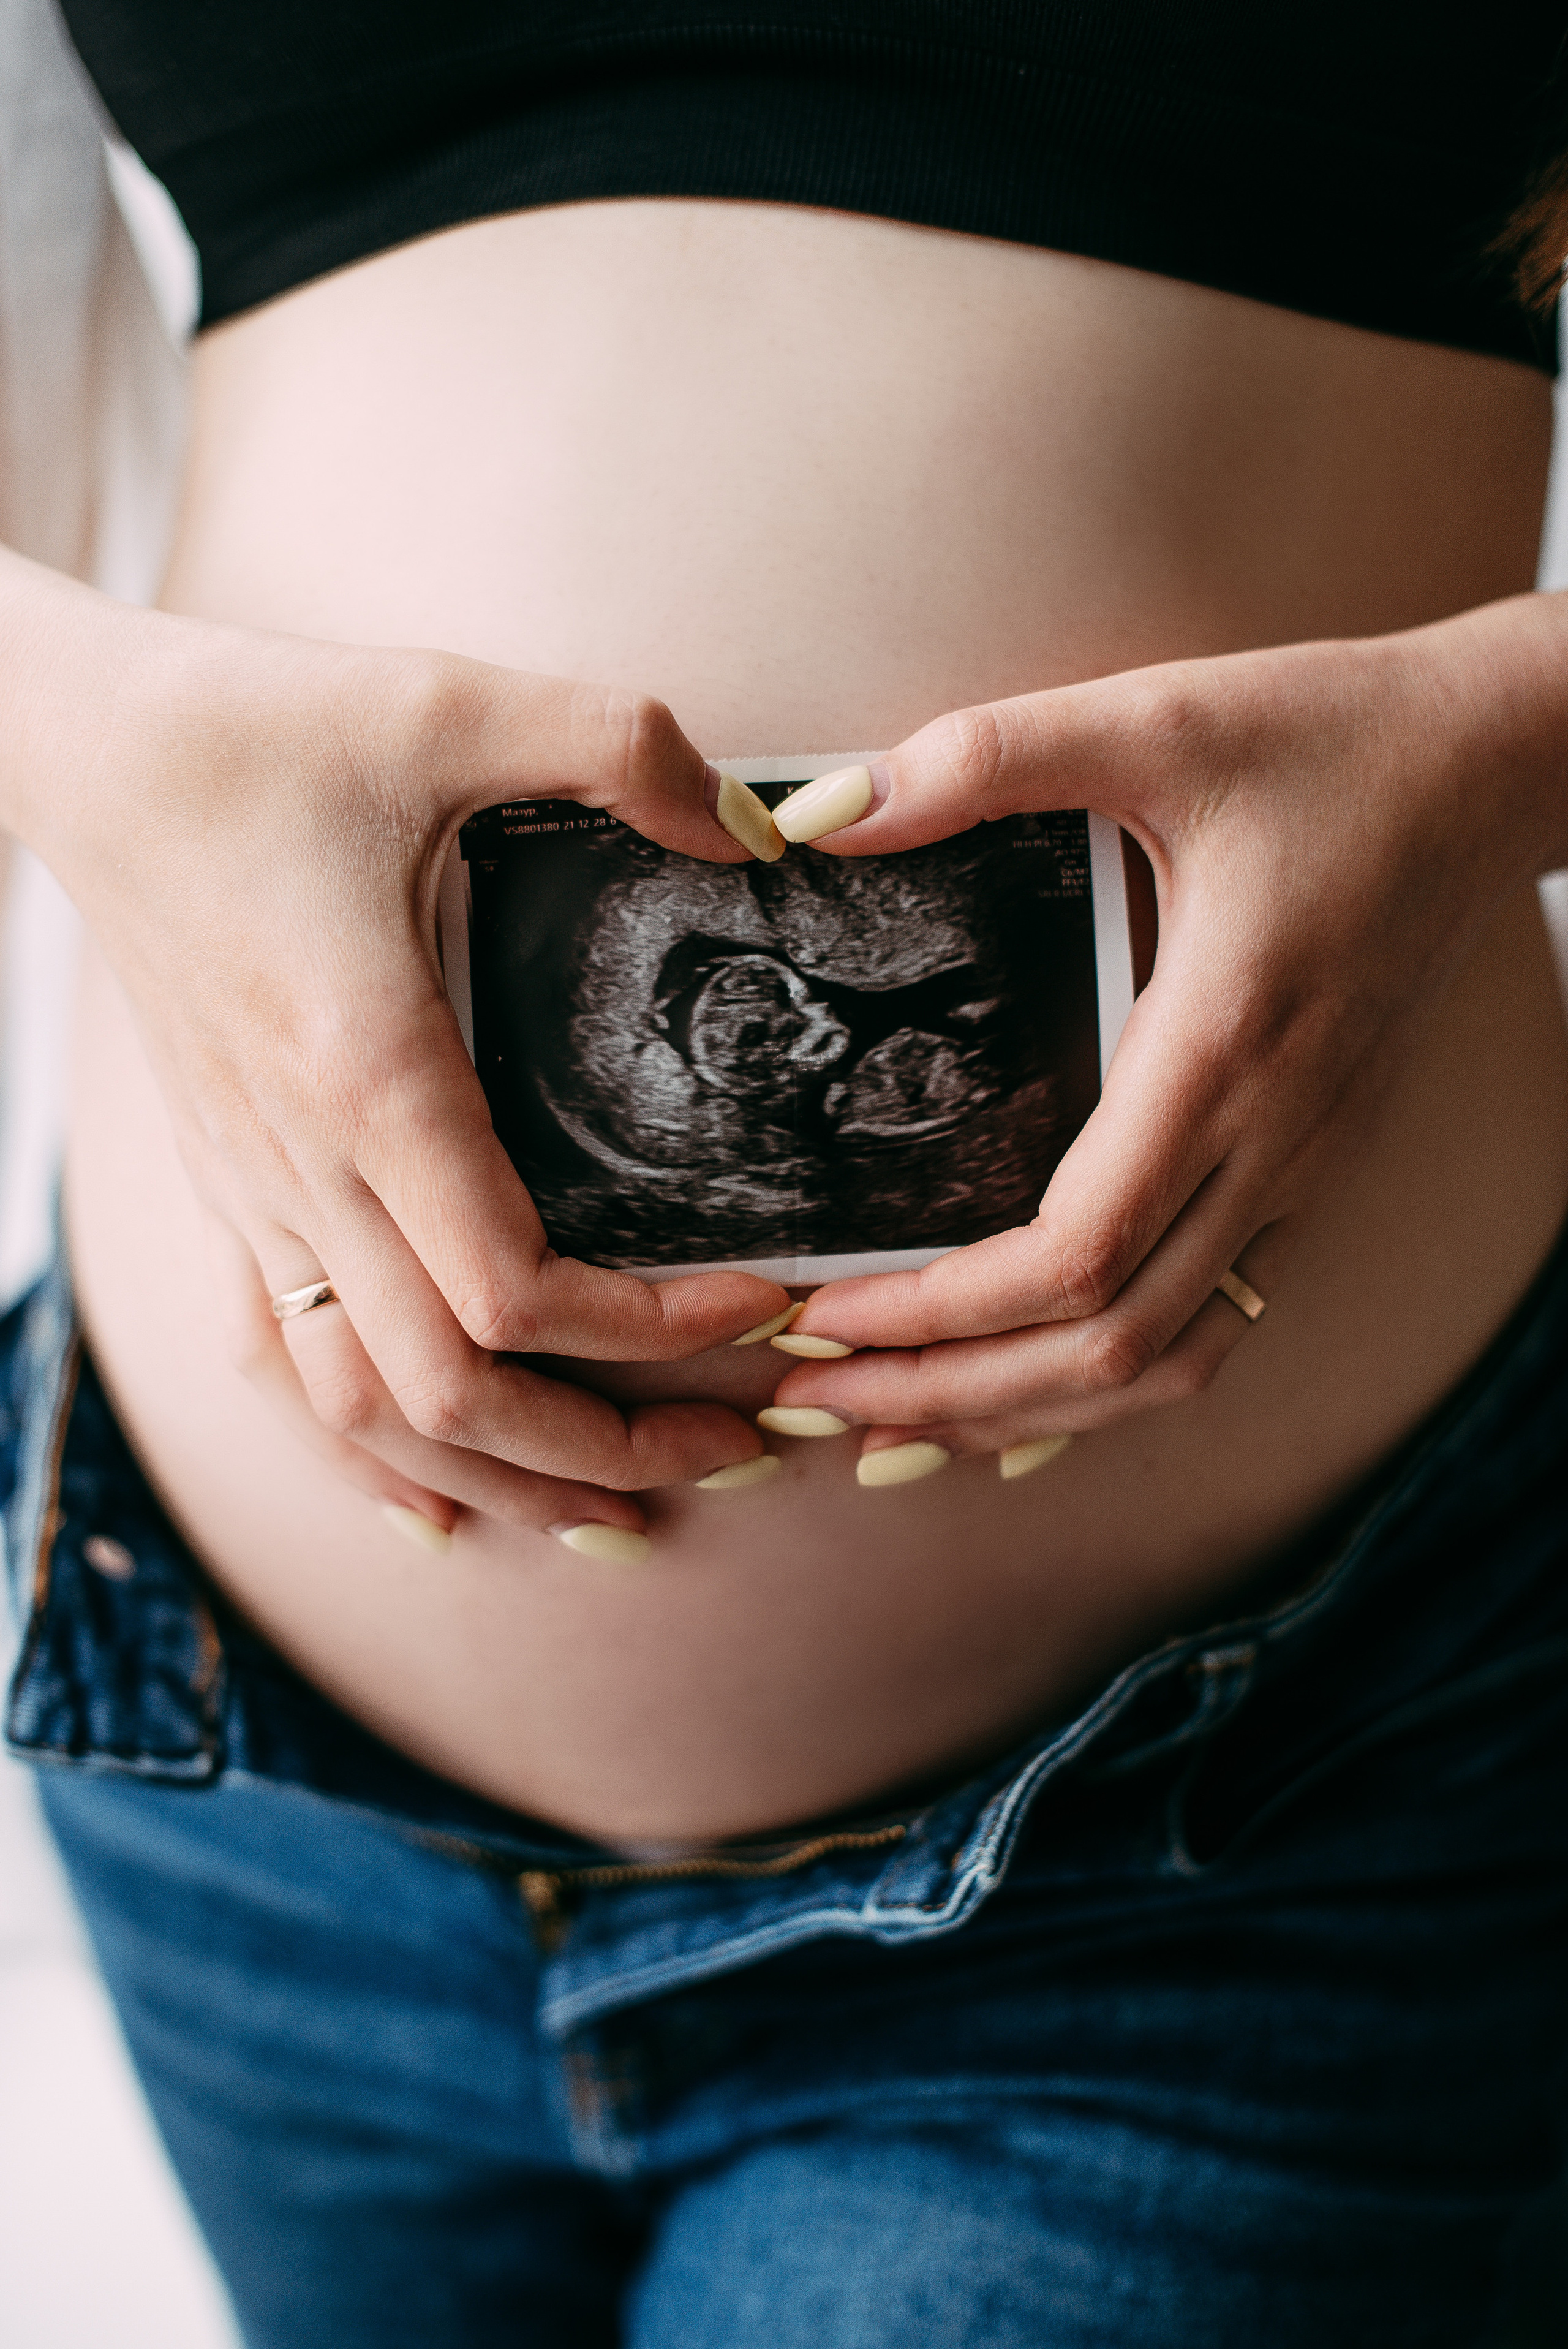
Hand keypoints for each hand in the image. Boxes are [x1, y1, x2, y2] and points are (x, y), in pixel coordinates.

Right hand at [44, 598, 788, 1538]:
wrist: (84, 750)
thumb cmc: (254, 730)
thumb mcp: (450, 699)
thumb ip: (623, 745)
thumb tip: (765, 832)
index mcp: (372, 1078)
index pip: (515, 1291)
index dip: (653, 1331)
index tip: (765, 1299)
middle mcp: (302, 1168)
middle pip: (450, 1394)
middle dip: (607, 1448)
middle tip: (744, 1447)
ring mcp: (253, 1191)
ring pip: (360, 1411)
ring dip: (500, 1478)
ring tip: (624, 1505)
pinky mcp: (229, 1182)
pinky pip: (286, 1364)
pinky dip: (370, 1453)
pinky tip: (439, 1504)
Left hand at [767, 599, 1562, 1469]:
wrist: (1498, 762)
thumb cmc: (1336, 738)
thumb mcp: (1158, 716)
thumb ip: (989, 757)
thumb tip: (826, 814)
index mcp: (1220, 1052)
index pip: (1077, 1257)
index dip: (941, 1314)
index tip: (824, 1316)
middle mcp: (1271, 1140)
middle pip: (1109, 1348)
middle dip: (953, 1393)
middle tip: (818, 1402)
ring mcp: (1302, 1166)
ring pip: (1169, 1360)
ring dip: (1028, 1405)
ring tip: (901, 1420)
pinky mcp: (1311, 1162)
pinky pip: (1210, 1319)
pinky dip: (1105, 1374)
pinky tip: (1020, 1378)